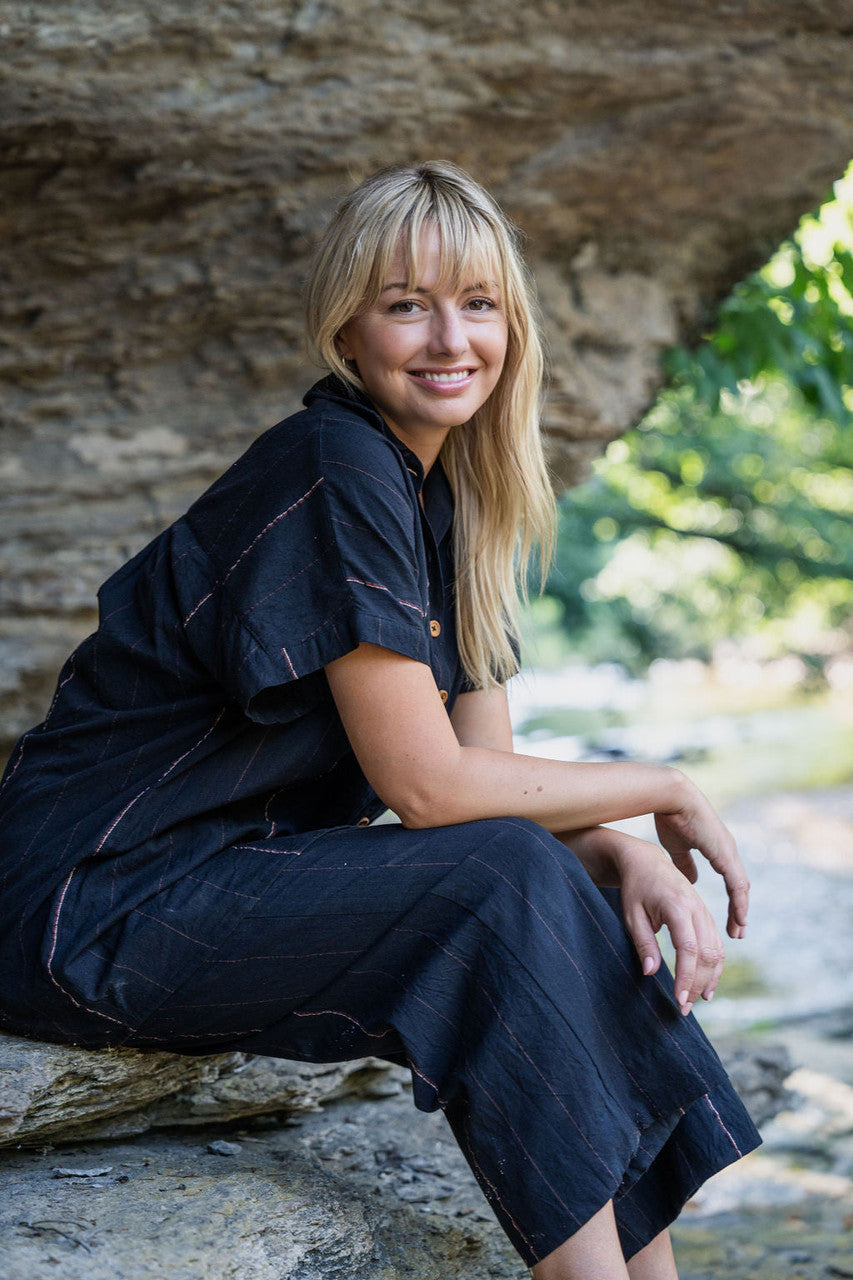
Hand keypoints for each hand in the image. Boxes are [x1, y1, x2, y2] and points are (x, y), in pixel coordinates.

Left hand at [610, 831, 726, 1014]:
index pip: (688, 949)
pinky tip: (707, 983)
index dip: (686, 977)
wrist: (646, 861)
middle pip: (707, 953)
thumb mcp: (631, 915)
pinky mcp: (706, 915)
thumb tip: (651, 973)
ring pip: (717, 950)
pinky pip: (716, 943)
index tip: (680, 1000)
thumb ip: (643, 943)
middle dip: (698, 984)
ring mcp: (704, 910)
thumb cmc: (635, 888)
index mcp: (677, 906)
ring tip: (699, 1000)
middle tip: (685, 1008)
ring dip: (710, 978)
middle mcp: (697, 908)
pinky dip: (715, 965)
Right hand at [653, 770, 749, 941]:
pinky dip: (739, 902)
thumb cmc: (671, 818)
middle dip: (738, 911)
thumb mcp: (677, 847)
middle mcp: (728, 853)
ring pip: (741, 889)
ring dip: (741, 911)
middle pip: (739, 888)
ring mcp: (729, 852)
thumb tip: (692, 880)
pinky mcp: (725, 853)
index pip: (730, 883)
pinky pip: (737, 883)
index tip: (728, 921)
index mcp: (718, 851)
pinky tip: (739, 917)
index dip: (730, 903)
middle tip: (737, 932)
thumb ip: (685, 863)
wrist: (671, 799)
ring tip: (739, 930)